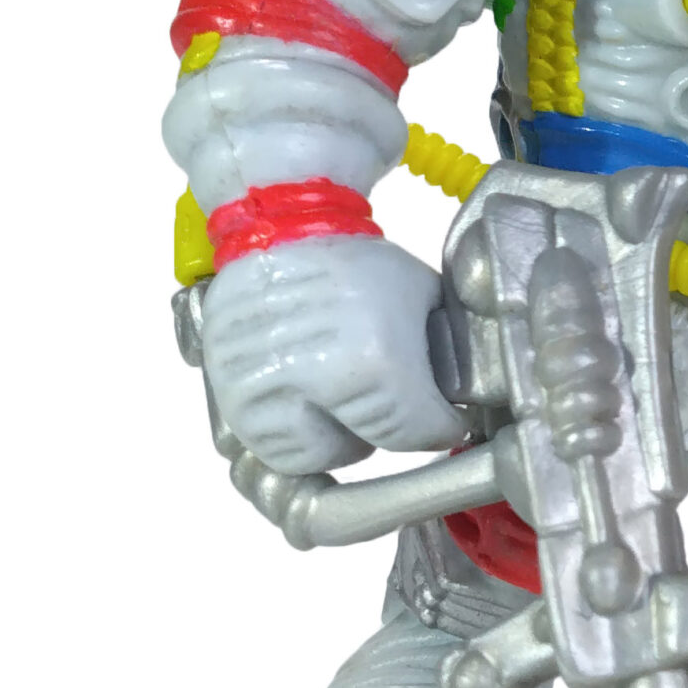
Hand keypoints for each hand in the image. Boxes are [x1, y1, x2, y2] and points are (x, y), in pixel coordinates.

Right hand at [200, 233, 463, 473]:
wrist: (280, 230)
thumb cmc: (357, 264)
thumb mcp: (424, 298)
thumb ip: (444, 357)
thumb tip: (461, 401)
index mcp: (370, 361)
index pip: (414, 432)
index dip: (439, 427)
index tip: (446, 421)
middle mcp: (308, 383)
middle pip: (362, 447)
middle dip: (386, 426)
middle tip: (391, 396)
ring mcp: (258, 393)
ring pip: (310, 457)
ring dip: (332, 435)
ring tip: (340, 393)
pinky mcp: (226, 396)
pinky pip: (266, 444)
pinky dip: (291, 429)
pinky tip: (304, 393)